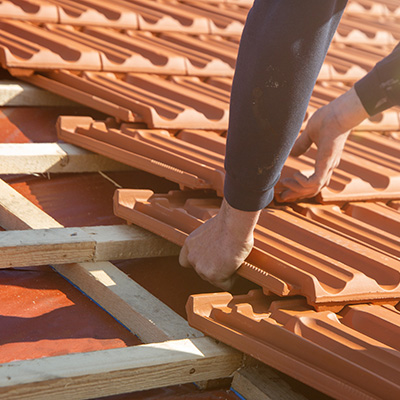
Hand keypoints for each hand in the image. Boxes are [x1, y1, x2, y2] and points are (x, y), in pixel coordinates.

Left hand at [179, 198, 259, 289]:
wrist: (234, 225)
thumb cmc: (229, 223)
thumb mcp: (211, 231)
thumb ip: (208, 242)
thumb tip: (217, 248)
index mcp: (189, 244)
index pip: (185, 261)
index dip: (198, 262)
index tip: (209, 260)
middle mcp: (192, 257)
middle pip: (203, 272)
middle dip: (216, 268)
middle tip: (229, 256)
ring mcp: (201, 268)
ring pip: (215, 279)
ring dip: (225, 272)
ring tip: (234, 257)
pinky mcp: (213, 276)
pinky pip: (226, 284)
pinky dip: (233, 277)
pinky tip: (237, 264)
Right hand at [278, 87, 368, 201]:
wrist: (339, 113)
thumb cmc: (328, 118)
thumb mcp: (310, 133)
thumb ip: (301, 144)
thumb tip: (292, 153)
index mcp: (326, 160)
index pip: (314, 180)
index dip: (299, 187)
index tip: (285, 187)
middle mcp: (328, 166)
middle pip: (312, 189)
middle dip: (296, 194)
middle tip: (282, 196)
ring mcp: (328, 166)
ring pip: (314, 189)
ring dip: (298, 189)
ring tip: (285, 181)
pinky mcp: (326, 164)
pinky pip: (314, 183)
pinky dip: (303, 183)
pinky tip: (295, 174)